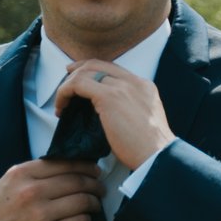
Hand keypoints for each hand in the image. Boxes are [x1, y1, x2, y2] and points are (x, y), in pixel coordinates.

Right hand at [0, 158, 102, 220]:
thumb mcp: (7, 186)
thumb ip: (33, 175)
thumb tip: (68, 167)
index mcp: (20, 175)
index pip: (64, 163)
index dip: (86, 166)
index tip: (95, 170)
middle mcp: (31, 191)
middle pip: (77, 181)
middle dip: (95, 184)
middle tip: (100, 188)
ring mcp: (40, 214)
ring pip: (83, 201)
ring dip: (94, 202)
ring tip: (95, 204)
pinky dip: (87, 220)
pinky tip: (85, 219)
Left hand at [50, 60, 174, 171]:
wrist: (158, 155)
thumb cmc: (149, 148)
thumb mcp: (143, 119)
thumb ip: (128, 107)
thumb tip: (105, 111)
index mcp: (145, 87)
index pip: (113, 69)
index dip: (92, 69)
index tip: (78, 76)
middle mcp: (135, 82)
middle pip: (97, 64)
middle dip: (76, 71)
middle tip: (64, 84)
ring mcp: (123, 87)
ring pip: (85, 72)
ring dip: (68, 85)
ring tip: (63, 102)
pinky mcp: (109, 97)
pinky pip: (77, 84)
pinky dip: (64, 93)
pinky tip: (62, 108)